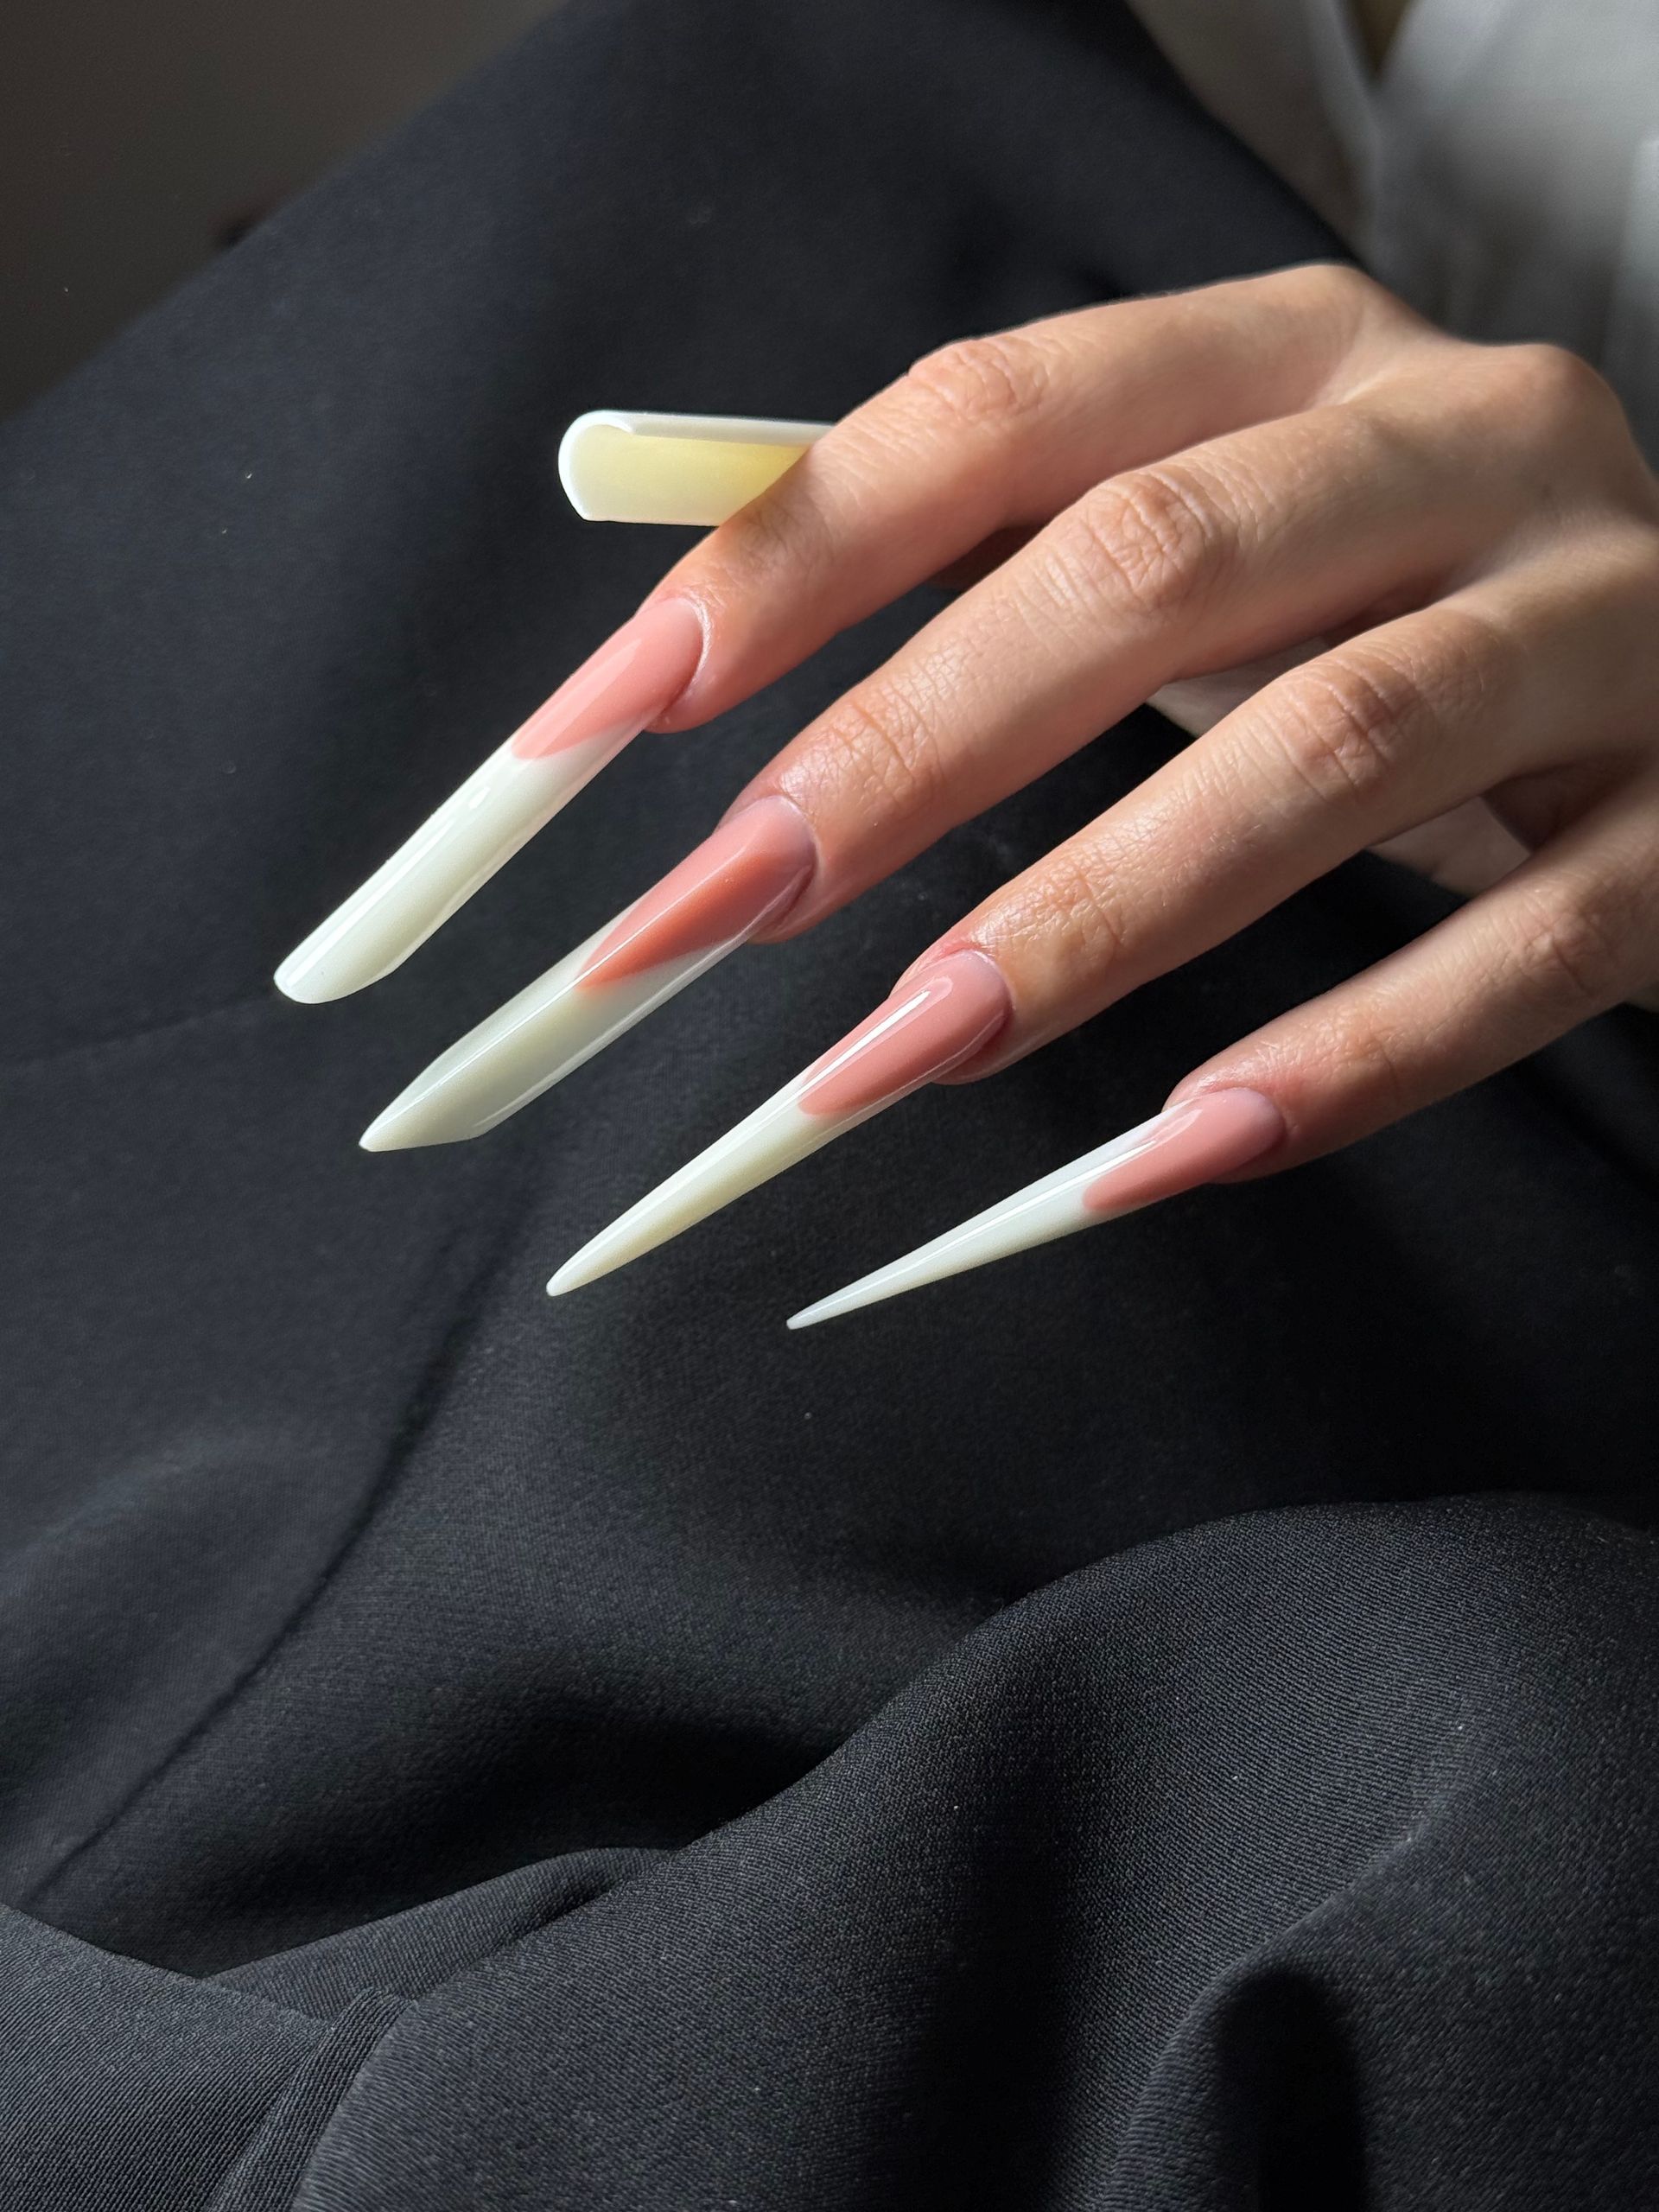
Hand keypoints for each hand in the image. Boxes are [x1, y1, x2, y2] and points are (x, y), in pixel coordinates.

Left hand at [292, 265, 1658, 1305]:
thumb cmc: (1394, 608)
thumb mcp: (1215, 531)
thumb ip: (984, 552)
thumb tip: (678, 612)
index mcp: (1302, 356)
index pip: (1004, 413)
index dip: (795, 560)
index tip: (612, 719)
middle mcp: (1464, 448)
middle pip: (1154, 565)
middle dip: (910, 744)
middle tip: (722, 906)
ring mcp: (1602, 631)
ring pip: (1335, 753)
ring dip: (1093, 916)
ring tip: (903, 1050)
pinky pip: (1518, 955)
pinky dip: (1338, 1059)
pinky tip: (1169, 1155)